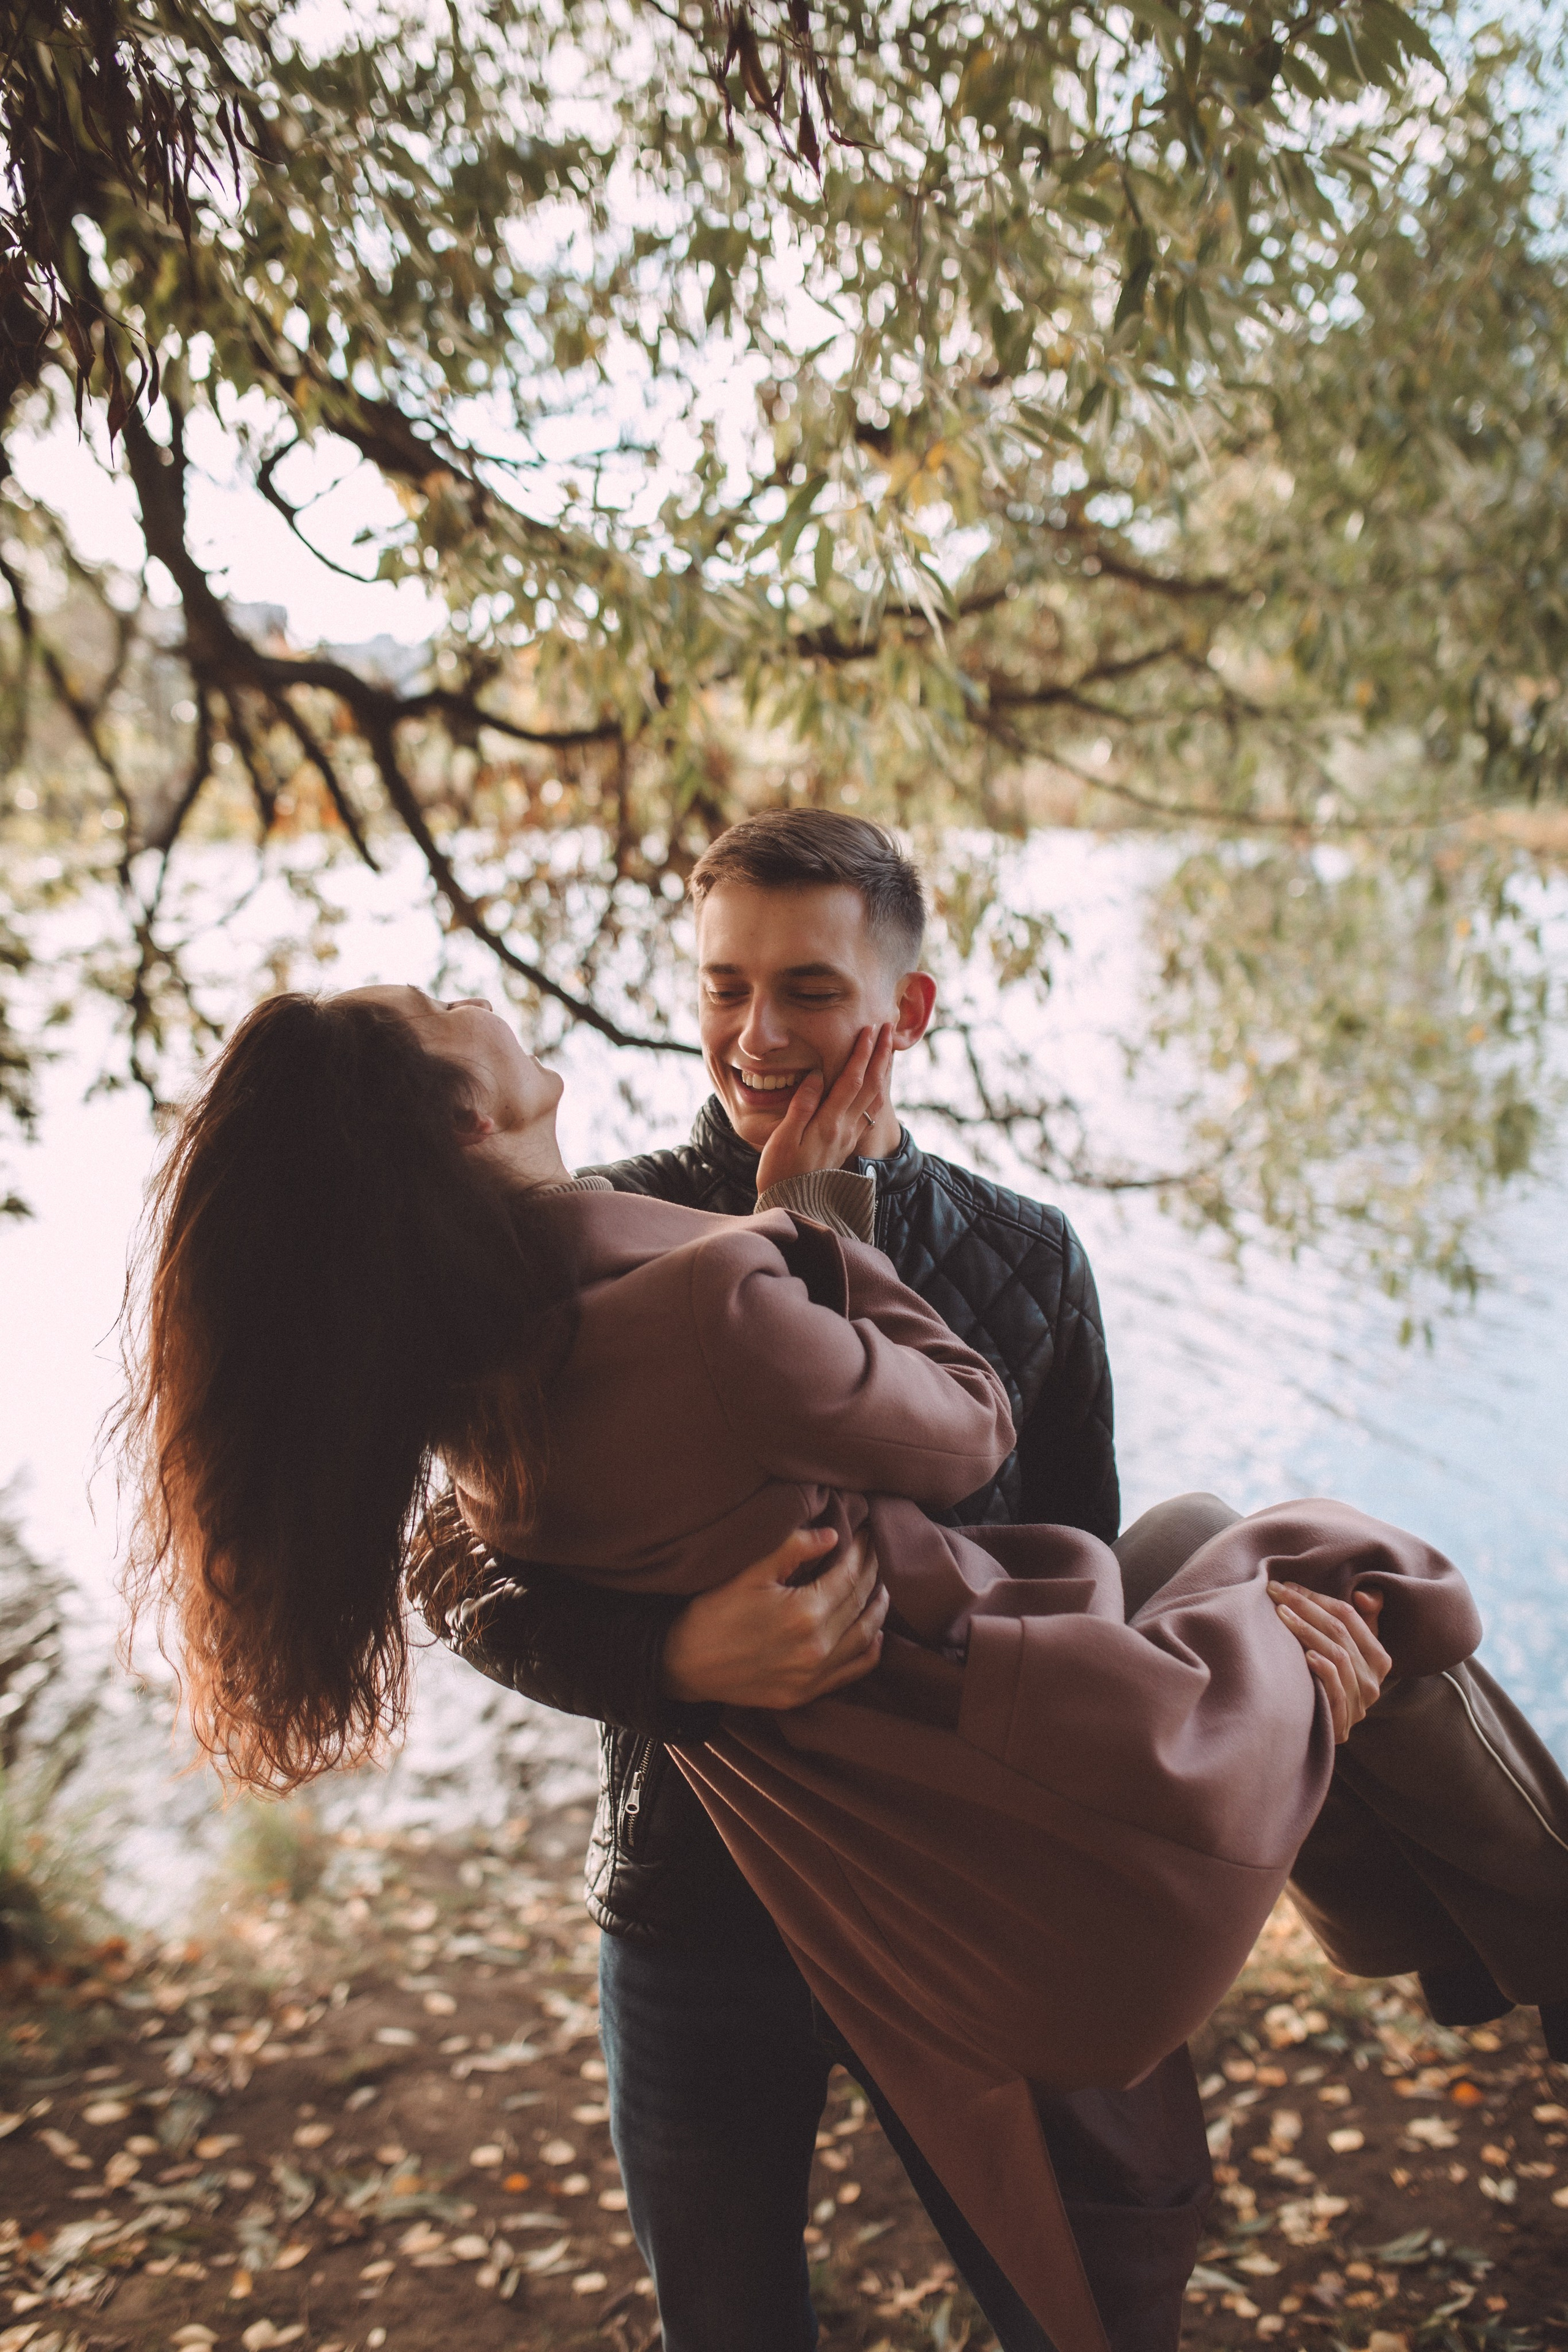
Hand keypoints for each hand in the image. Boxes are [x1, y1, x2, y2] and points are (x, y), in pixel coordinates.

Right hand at [661, 1524, 887, 1708]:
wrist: (683, 1665)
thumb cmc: (712, 1613)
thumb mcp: (747, 1572)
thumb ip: (792, 1549)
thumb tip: (831, 1536)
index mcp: (804, 1612)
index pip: (849, 1576)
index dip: (861, 1552)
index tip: (866, 1534)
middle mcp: (816, 1648)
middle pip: (859, 1603)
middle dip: (871, 1574)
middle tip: (876, 1552)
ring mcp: (812, 1676)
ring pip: (864, 1638)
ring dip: (877, 1610)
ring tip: (880, 1587)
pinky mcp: (805, 1694)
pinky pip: (852, 1671)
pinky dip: (870, 1651)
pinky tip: (875, 1635)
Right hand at [754, 1024, 893, 1193]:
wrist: (793, 1206)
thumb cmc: (779, 1172)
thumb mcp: (783, 1138)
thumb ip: (801, 1106)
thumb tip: (815, 1075)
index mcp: (828, 1124)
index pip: (851, 1081)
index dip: (862, 1054)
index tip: (869, 1031)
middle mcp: (845, 1129)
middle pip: (871, 1086)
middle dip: (880, 1055)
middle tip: (888, 1029)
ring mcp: (848, 1137)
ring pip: (875, 1099)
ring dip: (883, 1072)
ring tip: (888, 1050)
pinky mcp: (847, 1145)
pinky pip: (870, 1113)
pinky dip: (878, 1092)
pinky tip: (877, 1084)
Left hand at [1269, 1581, 1390, 1742]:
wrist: (1317, 1731)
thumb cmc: (1329, 1680)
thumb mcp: (1350, 1647)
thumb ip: (1362, 1618)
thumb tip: (1362, 1595)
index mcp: (1379, 1658)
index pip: (1348, 1616)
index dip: (1317, 1597)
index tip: (1287, 1585)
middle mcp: (1374, 1680)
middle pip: (1339, 1633)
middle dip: (1305, 1607)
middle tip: (1275, 1592)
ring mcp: (1360, 1703)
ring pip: (1337, 1656)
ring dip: (1306, 1631)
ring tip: (1280, 1615)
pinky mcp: (1343, 1722)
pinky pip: (1336, 1690)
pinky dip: (1323, 1670)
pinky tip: (1305, 1655)